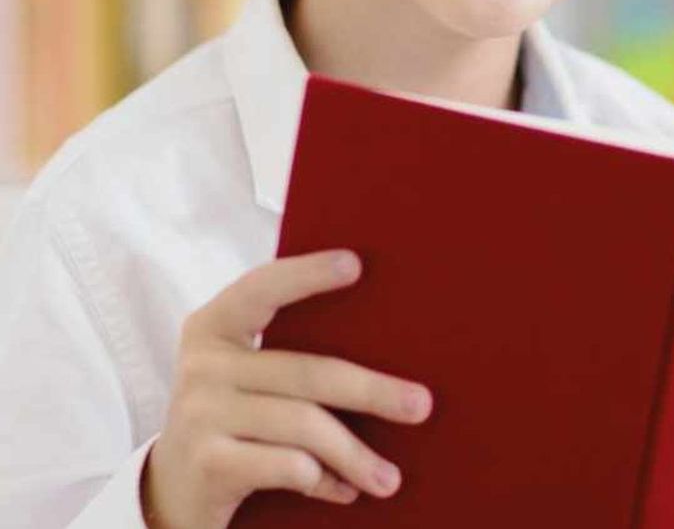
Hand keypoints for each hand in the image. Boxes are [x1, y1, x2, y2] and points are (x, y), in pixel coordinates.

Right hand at [141, 249, 433, 528]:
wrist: (170, 491)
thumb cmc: (234, 418)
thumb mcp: (247, 376)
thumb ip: (291, 353)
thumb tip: (391, 352)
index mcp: (215, 326)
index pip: (262, 288)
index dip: (307, 275)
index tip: (355, 264)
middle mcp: (203, 364)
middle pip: (308, 373)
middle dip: (373, 391)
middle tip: (422, 405)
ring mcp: (200, 414)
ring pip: (304, 427)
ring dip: (356, 455)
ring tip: (390, 478)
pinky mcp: (206, 463)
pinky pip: (288, 466)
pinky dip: (324, 481)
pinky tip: (345, 489)